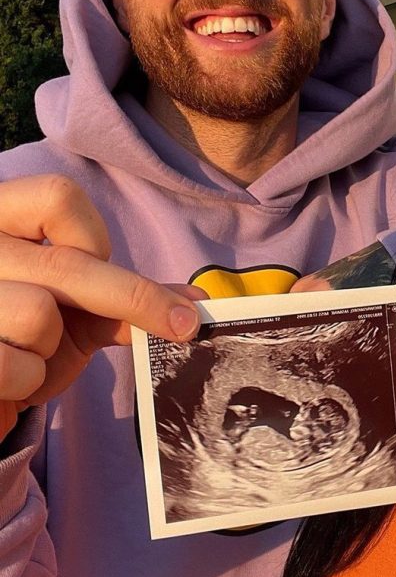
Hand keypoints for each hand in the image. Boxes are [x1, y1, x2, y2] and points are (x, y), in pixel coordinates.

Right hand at [0, 175, 203, 440]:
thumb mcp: (76, 315)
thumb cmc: (24, 343)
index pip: (58, 196)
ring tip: (28, 354)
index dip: (92, 236)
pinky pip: (17, 363)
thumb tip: (196, 301)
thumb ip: (127, 300)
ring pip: (39, 314)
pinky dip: (27, 381)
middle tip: (183, 325)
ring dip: (50, 349)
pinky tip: (9, 380)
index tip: (99, 264)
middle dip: (133, 300)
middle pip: (68, 262)